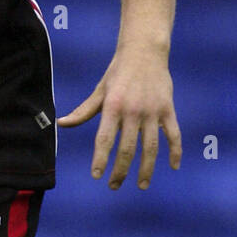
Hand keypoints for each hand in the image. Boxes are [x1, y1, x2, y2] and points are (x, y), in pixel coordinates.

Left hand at [56, 46, 180, 188]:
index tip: (97, 176)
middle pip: (127, 149)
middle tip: (114, 186)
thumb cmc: (118, 72)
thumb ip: (83, 111)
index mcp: (113, 107)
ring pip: (151, 147)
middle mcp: (133, 111)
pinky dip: (175, 151)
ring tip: (141, 185)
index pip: (104, 139)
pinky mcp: (168, 109)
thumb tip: (62, 124)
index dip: (100, 159)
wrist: (145, 50)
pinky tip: (173, 167)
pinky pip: (173, 134)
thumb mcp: (100, 91)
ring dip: (146, 169)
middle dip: (120, 171)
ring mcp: (153, 111)